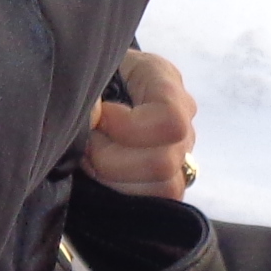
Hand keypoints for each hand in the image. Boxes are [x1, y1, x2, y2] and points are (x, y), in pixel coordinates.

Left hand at [79, 49, 198, 200]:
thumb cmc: (91, 73)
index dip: (128, 127)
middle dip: (112, 160)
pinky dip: (124, 193)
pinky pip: (159, 201)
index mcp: (164, 79)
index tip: (100, 118)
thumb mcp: (87, 69)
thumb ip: (87, 87)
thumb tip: (93, 116)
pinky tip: (102, 174)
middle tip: (87, 144)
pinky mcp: (172, 177)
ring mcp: (182, 150)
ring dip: (117, 180)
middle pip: (164, 162)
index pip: (170, 120)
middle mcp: (183, 117)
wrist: (96, 84)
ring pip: (166, 189)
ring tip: (91, 159)